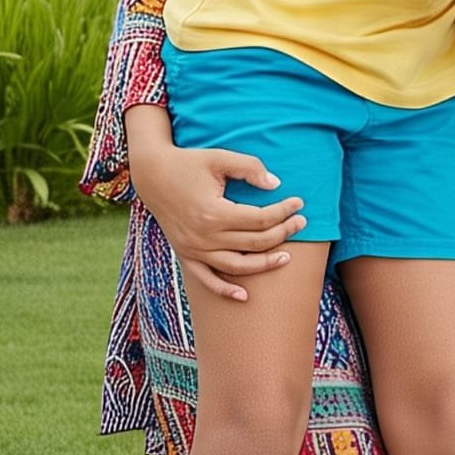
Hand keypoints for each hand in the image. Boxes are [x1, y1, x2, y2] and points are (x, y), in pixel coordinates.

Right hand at [131, 135, 304, 302]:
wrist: (152, 174)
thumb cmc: (189, 163)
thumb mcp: (220, 158)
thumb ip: (250, 168)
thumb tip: (276, 185)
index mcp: (214, 213)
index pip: (260, 219)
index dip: (284, 212)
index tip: (299, 203)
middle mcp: (204, 237)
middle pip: (254, 242)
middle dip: (283, 233)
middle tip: (301, 223)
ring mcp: (193, 249)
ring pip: (236, 266)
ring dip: (263, 264)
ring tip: (286, 257)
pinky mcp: (185, 254)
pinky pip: (207, 280)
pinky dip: (225, 290)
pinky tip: (244, 296)